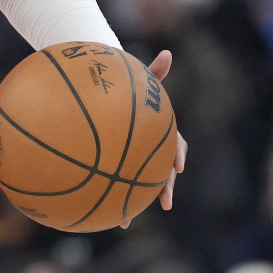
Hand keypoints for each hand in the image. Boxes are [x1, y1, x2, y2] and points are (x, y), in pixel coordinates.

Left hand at [121, 49, 186, 227]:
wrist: (112, 96)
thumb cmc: (129, 87)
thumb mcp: (140, 79)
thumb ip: (152, 70)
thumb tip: (167, 52)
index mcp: (161, 130)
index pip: (175, 143)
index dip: (178, 154)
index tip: (178, 165)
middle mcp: (152, 147)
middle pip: (162, 170)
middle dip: (163, 186)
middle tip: (164, 202)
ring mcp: (136, 157)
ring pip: (138, 183)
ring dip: (133, 202)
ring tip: (124, 220)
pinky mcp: (118, 164)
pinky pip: (114, 182)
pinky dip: (107, 196)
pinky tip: (94, 210)